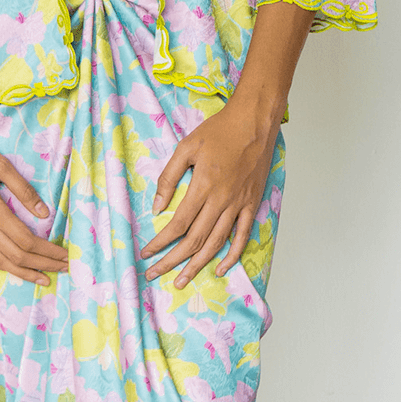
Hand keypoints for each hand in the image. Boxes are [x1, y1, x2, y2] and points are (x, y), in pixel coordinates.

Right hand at [0, 129, 67, 286]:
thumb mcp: (1, 165)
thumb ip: (24, 190)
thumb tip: (45, 213)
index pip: (27, 241)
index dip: (48, 251)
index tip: (65, 255)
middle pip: (16, 255)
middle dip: (43, 265)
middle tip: (64, 268)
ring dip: (22, 271)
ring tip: (41, 278)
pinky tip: (6, 266)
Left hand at [142, 100, 277, 288]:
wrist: (254, 121)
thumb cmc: (219, 130)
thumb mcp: (186, 147)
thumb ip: (169, 177)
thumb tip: (157, 207)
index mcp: (203, 186)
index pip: (178, 224)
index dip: (160, 242)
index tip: (146, 252)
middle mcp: (222, 200)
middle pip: (194, 240)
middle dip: (172, 260)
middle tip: (155, 274)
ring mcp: (239, 205)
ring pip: (216, 243)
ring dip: (197, 265)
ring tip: (181, 280)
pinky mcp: (252, 204)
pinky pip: (242, 236)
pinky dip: (232, 255)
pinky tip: (220, 268)